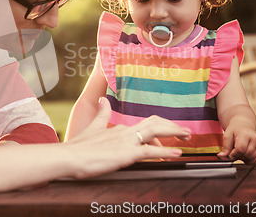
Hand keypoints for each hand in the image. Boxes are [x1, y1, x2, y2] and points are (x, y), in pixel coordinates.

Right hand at [64, 97, 190, 179]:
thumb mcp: (92, 127)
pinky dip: (167, 151)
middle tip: (186, 132)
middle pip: (155, 123)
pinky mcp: (127, 154)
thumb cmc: (78, 147)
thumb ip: (101, 114)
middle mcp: (126, 132)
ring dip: (174, 133)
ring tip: (186, 137)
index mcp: (119, 128)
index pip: (145, 124)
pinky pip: (151, 151)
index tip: (170, 131)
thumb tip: (103, 99)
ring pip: (156, 132)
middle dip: (173, 126)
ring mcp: (127, 142)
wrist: (69, 156)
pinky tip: (177, 153)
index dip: (160, 126)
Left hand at [218, 121, 255, 163]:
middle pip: (247, 154)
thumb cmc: (235, 130)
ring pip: (252, 158)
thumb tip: (222, 156)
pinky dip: (249, 160)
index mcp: (245, 134)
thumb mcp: (227, 135)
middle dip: (238, 157)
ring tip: (238, 153)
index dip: (233, 154)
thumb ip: (225, 146)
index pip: (240, 149)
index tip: (229, 154)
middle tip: (233, 153)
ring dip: (243, 159)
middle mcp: (255, 139)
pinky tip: (243, 155)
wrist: (243, 125)